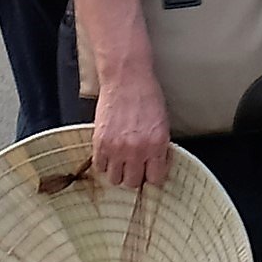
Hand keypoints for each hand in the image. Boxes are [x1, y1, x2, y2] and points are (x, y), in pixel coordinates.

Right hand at [86, 38, 175, 188]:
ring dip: (117, 171)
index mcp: (157, 145)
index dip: (152, 176)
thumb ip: (159, 147)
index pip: (155, 179)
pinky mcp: (100, 142)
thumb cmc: (146, 95)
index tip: (149, 171)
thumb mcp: (162, 123)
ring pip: (115, 179)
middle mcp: (137, 150)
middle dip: (134, 175)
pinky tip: (108, 153)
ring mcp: (117, 148)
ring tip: (120, 160)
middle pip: (133, 183)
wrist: (126, 78)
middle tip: (133, 165)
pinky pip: (99, 167)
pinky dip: (103, 162)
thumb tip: (155, 165)